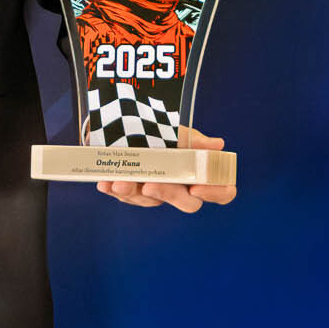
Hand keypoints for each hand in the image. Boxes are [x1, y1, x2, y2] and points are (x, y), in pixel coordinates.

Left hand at [96, 127, 237, 212]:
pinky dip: (116, 189)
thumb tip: (217, 144)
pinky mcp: (134, 191)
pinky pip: (127, 196)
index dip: (215, 193)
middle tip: (150, 185)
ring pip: (151, 201)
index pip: (222, 192)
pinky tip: (106, 183)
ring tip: (120, 182)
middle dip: (168, 194)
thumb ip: (193, 140)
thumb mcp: (175, 131)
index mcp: (201, 173)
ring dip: (135, 193)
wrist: (123, 124)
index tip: (197, 188)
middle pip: (188, 203)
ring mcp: (158, 191)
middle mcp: (182, 187)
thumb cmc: (158, 130)